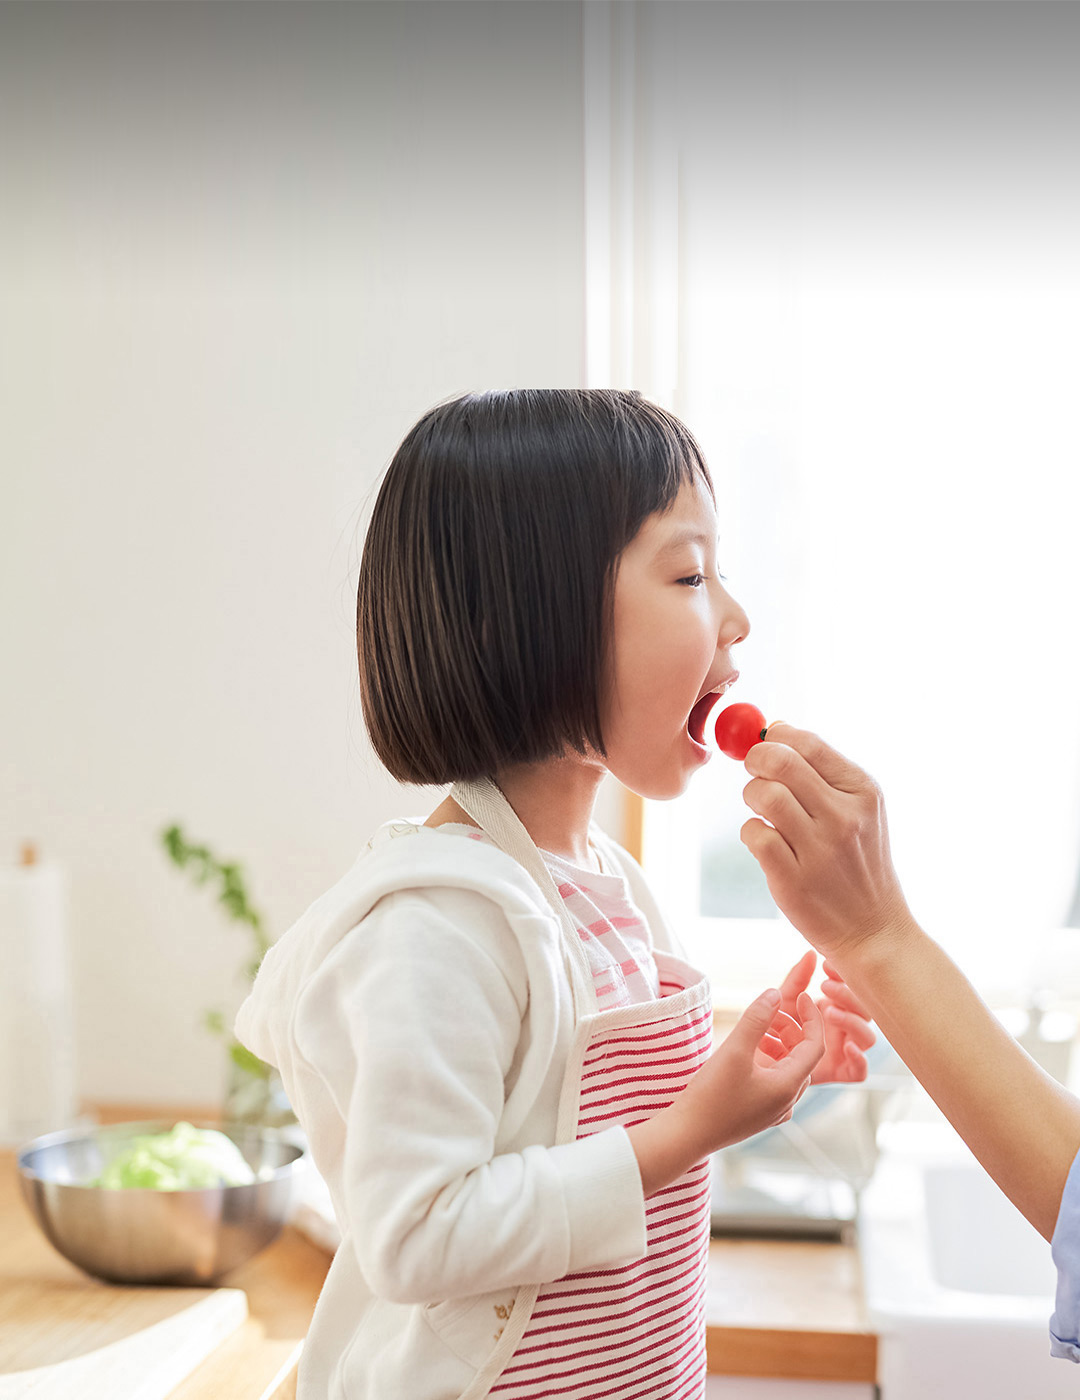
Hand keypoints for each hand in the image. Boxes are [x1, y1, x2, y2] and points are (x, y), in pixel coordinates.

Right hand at [673, 985, 826, 1155]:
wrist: (687, 1134)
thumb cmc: (711, 1094)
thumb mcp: (734, 1049)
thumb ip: (757, 1018)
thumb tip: (775, 993)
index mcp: (788, 1086)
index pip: (815, 1046)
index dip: (812, 1018)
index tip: (801, 996)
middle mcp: (787, 1102)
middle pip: (802, 1057)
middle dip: (790, 1029)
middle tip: (767, 1012)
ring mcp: (774, 1111)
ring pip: (788, 1069)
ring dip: (778, 1045)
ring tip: (755, 1031)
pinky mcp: (760, 1115)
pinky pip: (775, 1082)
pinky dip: (768, 1062)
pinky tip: (748, 1054)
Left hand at [739, 722, 916, 961]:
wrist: (874, 930)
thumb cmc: (858, 863)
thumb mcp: (860, 812)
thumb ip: (822, 772)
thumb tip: (775, 729)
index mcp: (863, 792)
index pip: (809, 742)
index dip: (776, 736)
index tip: (766, 743)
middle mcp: (845, 817)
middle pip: (780, 761)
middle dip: (755, 758)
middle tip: (754, 770)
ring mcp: (820, 850)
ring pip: (764, 794)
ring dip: (752, 795)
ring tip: (762, 809)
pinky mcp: (793, 879)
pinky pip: (754, 834)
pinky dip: (752, 832)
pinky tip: (766, 841)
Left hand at [776, 950, 874, 1082]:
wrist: (759, 1061)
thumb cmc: (775, 1028)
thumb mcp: (784, 1000)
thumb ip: (797, 979)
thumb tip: (811, 953)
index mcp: (837, 1007)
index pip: (854, 990)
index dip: (845, 977)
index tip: (827, 966)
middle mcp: (846, 1028)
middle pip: (865, 1011)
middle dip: (849, 996)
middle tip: (825, 987)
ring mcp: (845, 1051)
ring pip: (867, 1037)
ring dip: (852, 1022)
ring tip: (828, 1012)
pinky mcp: (839, 1073)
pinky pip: (860, 1072)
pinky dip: (860, 1059)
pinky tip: (847, 1046)